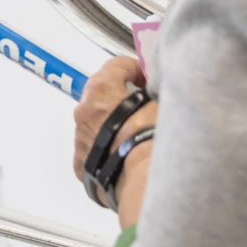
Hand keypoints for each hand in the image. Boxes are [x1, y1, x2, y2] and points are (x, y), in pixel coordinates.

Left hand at [72, 54, 158, 224]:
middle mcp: (84, 111)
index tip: (148, 78)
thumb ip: (159, 90)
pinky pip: (95, 151)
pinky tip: (127, 157)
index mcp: (101, 89)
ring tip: (139, 137)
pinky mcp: (82, 165)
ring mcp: (80, 139)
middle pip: (103, 95)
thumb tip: (164, 87)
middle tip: (146, 107)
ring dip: (114, 126)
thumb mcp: (165, 101)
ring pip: (97, 125)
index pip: (117, 65)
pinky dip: (108, 151)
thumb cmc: (154, 139)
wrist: (144, 181)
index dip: (136, 69)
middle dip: (122, 98)